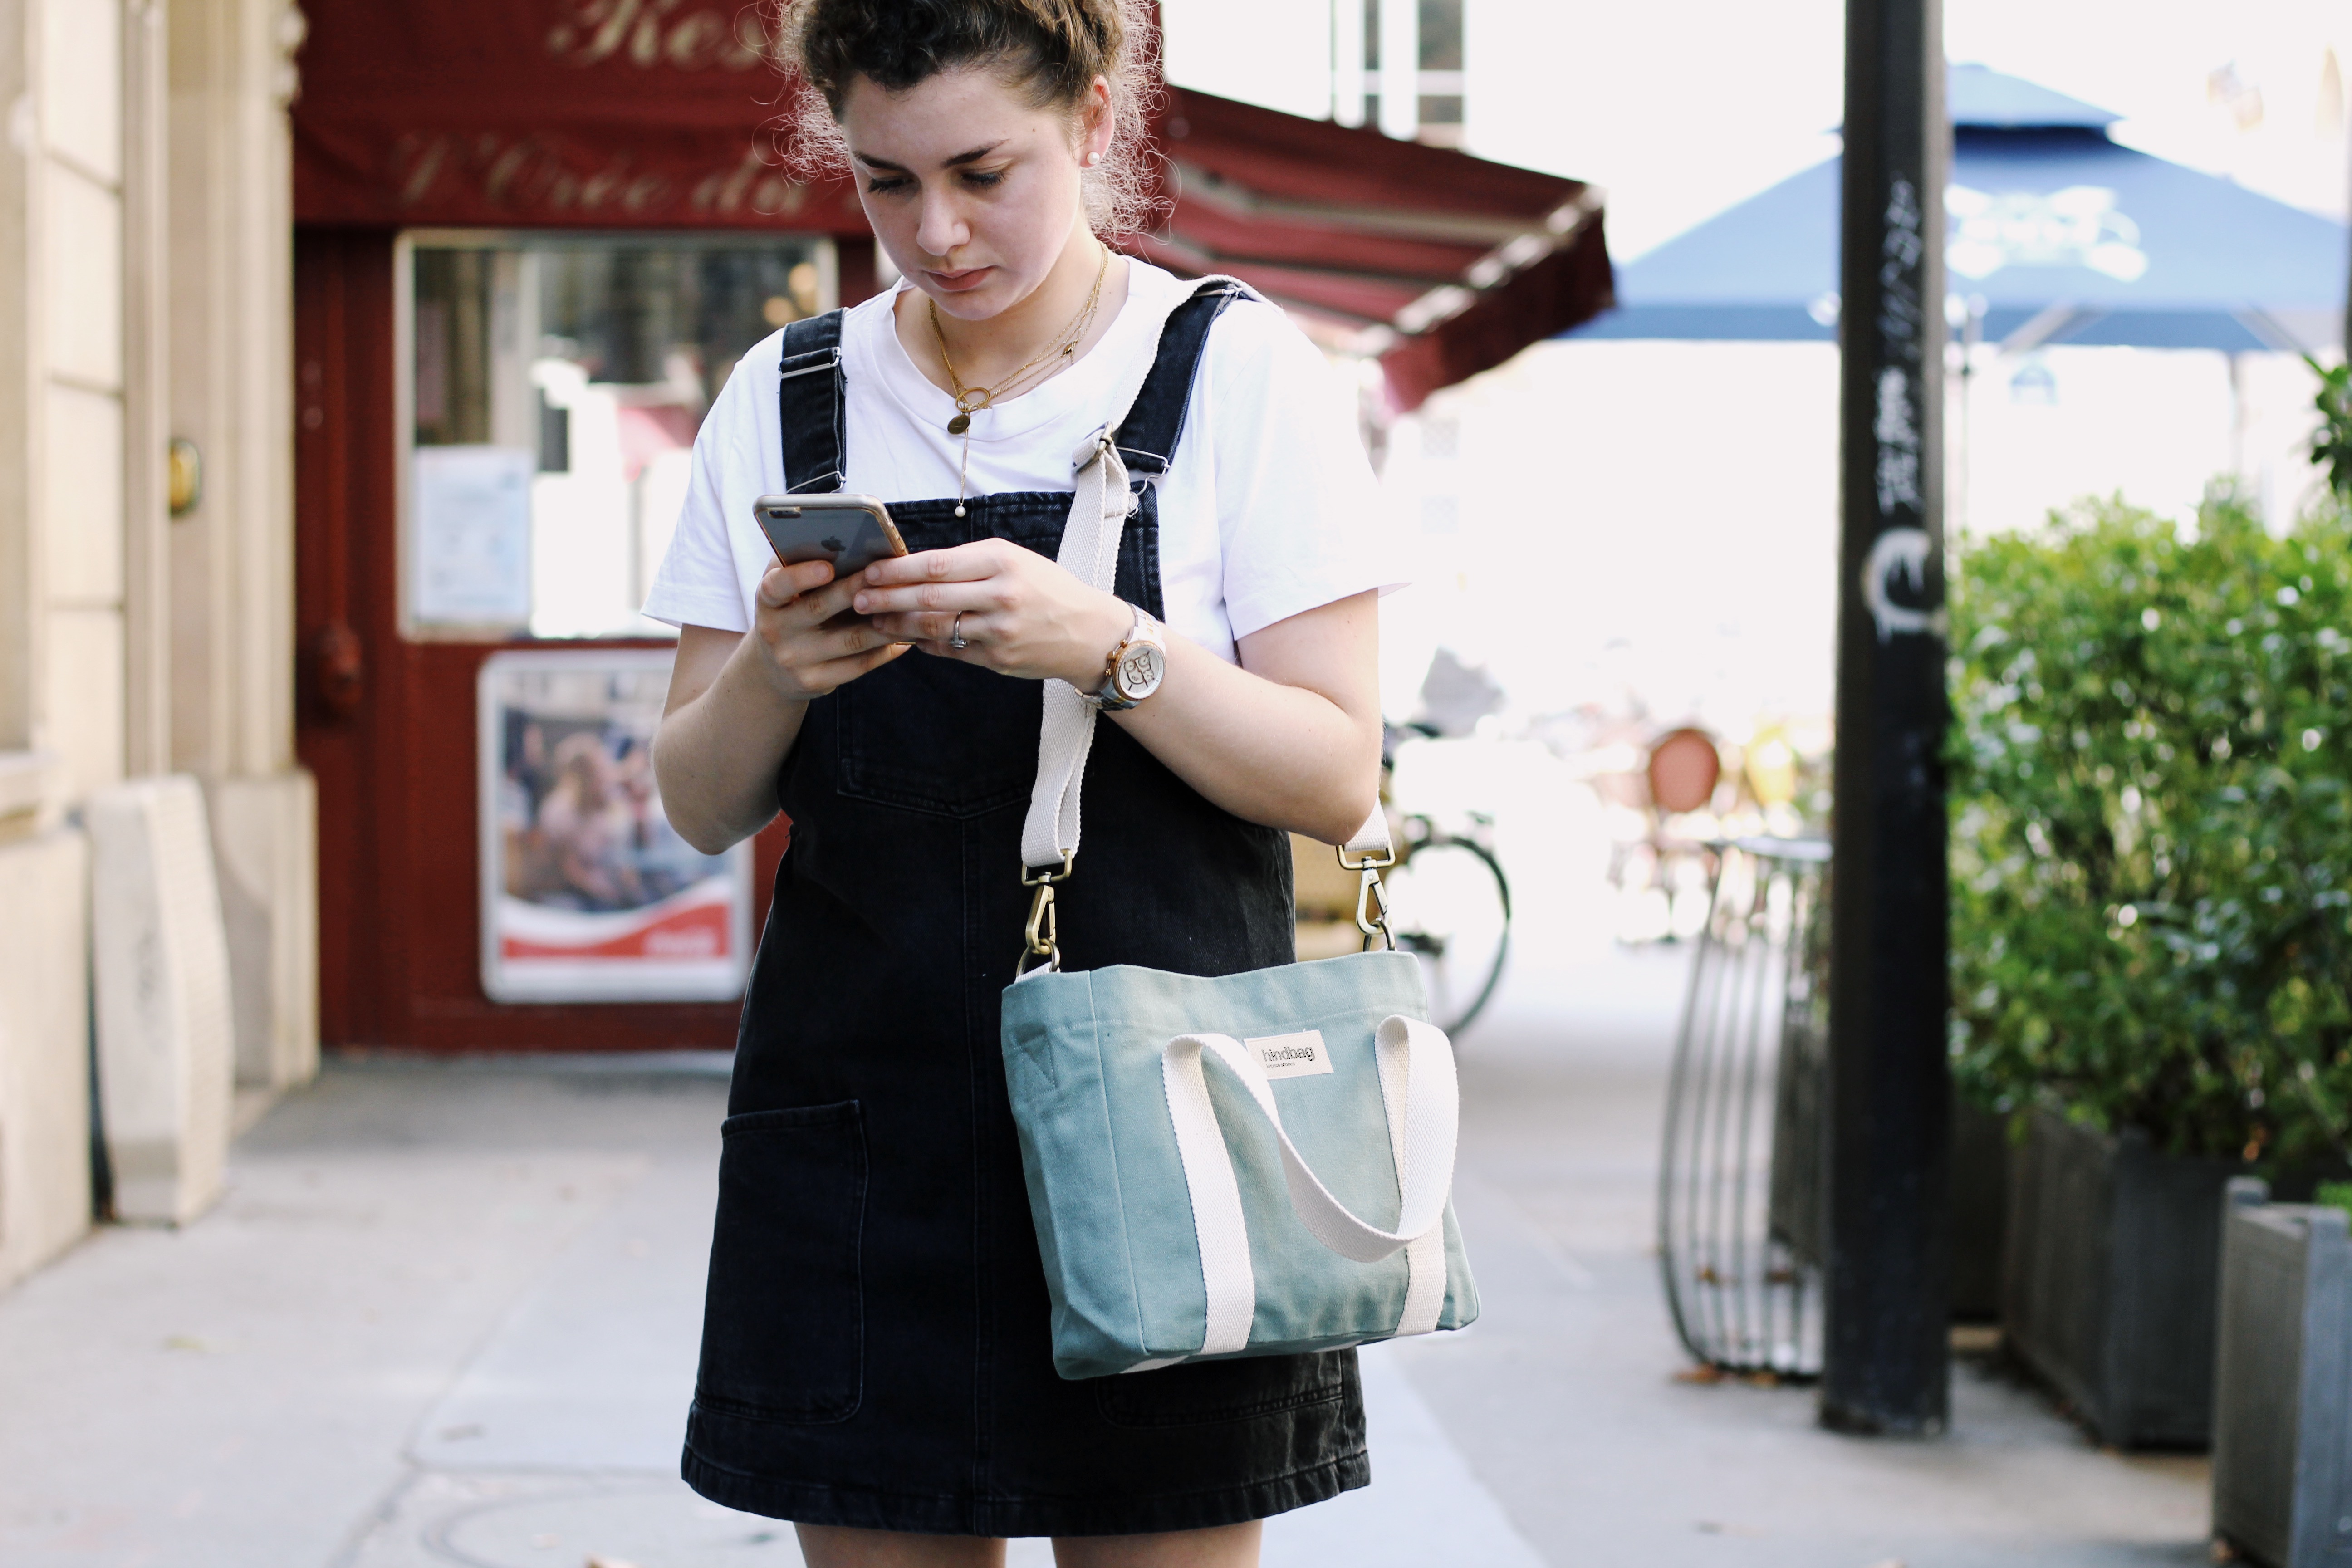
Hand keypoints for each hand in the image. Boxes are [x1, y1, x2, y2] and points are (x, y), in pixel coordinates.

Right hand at [745, 558, 909, 701]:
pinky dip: (883, 652)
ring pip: (848, 640)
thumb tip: (844, 541)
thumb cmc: (789, 613)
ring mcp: (795, 660)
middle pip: (820, 608)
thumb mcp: (784, 590)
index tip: (828, 567)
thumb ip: (802, 564)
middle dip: (854, 591)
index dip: (801, 576)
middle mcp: (775, 631)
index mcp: (767, 601)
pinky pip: (856, 666)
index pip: (778, 586)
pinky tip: (904, 640)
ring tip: (909, 607)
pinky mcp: (814, 682)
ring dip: (883, 624)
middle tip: (883, 577)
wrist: (773, 670)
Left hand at [852, 540, 1130, 687]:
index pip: (937, 564)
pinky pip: (951, 650)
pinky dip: (924, 643)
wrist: (1090, 632)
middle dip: (887, 597)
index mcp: (1002, 561)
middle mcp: (1000, 595)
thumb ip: (968, 564)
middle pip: (929, 597)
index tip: (870, 570)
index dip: (897, 569)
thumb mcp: (1015, 560)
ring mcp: (999, 631)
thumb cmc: (1047, 589)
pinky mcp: (998, 659)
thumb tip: (914, 568)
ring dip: (898, 624)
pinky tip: (905, 637)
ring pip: (935, 627)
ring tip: (874, 619)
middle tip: (858, 597)